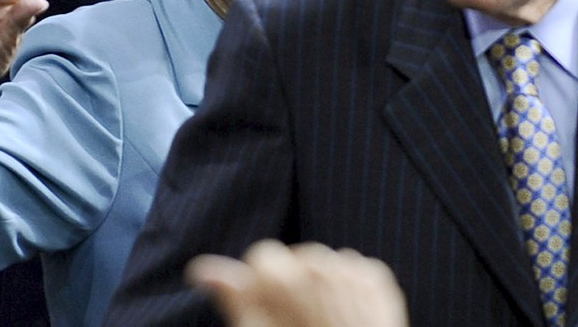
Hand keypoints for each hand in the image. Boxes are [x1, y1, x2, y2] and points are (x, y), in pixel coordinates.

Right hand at [187, 240, 408, 326]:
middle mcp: (321, 263)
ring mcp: (352, 270)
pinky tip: (345, 319)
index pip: (261, 256)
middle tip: (296, 324)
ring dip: (318, 286)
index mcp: (286, 276)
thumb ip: (234, 298)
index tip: (267, 310)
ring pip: (323, 263)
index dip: (259, 285)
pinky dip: (346, 289)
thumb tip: (200, 269)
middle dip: (291, 285)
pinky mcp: (377, 280)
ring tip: (321, 325)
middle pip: (293, 258)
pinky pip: (352, 270)